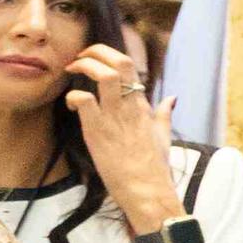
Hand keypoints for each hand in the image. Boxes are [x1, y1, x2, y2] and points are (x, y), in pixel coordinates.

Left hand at [61, 44, 183, 230]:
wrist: (148, 191)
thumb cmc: (155, 168)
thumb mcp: (163, 136)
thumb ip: (164, 114)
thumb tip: (172, 98)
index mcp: (143, 106)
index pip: (130, 67)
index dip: (110, 55)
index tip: (95, 59)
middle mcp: (130, 106)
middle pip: (118, 62)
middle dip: (96, 51)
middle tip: (80, 57)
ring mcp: (114, 117)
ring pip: (103, 75)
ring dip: (84, 66)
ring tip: (72, 70)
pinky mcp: (98, 131)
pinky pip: (83, 101)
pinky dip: (73, 96)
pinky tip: (71, 105)